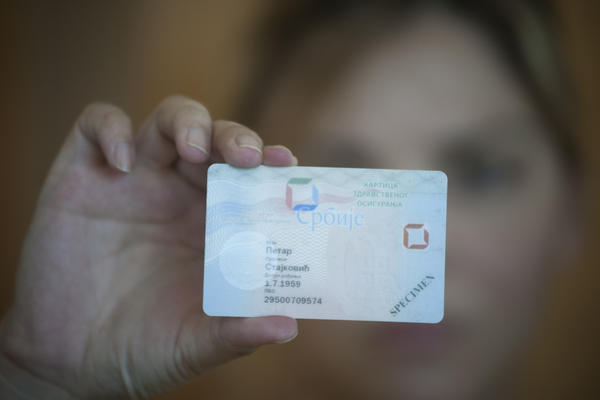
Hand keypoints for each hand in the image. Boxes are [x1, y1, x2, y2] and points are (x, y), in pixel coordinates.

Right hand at [0, 95, 297, 398]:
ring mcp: (132, 182)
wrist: (70, 364)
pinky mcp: (83, 178)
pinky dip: (111, 131)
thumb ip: (236, 334)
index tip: (287, 165)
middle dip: (233, 137)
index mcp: (215, 224)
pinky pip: (95, 127)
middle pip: (214, 138)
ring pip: (166, 121)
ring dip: (186, 122)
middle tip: (247, 156)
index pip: (250, 176)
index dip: (269, 164)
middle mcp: (178, 195)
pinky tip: (124, 164)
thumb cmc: (142, 348)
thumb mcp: (195, 344)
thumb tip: (288, 326)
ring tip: (193, 149)